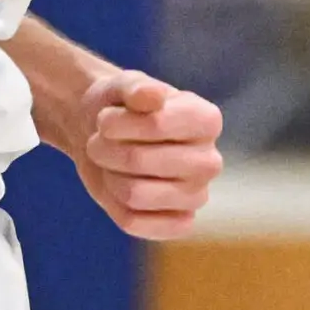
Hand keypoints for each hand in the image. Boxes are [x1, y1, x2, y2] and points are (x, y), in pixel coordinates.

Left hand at [58, 68, 224, 239]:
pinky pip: (135, 223)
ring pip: (134, 194)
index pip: (156, 125)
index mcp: (206, 120)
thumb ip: (137, 88)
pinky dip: (113, 203)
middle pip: (138, 161)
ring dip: (108, 174)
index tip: (105, 118)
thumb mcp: (122, 85)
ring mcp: (196, 196)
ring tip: (111, 161)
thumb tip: (152, 97)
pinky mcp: (177, 223)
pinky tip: (119, 186)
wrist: (102, 132)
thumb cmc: (119, 106)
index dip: (115, 122)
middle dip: (104, 148)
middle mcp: (209, 161)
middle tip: (99, 140)